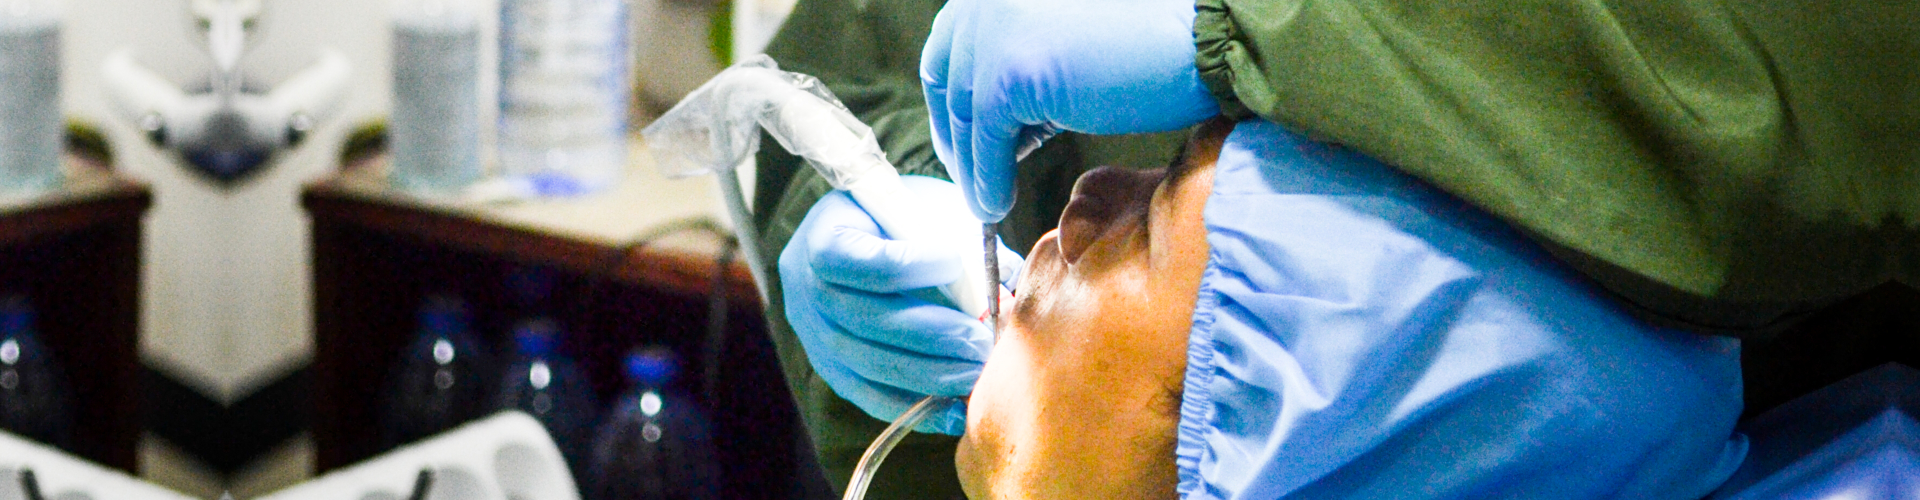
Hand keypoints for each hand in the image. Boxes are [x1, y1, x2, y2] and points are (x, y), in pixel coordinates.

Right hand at [780, 176, 1023, 433]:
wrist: (865, 236)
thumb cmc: (903, 218)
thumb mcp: (930, 208)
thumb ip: (965, 242)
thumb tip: (1006, 292)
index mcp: (826, 233)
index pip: (863, 260)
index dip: (913, 266)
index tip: (957, 263)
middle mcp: (806, 285)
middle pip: (865, 319)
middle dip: (931, 336)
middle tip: (980, 342)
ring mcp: (813, 331)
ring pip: (866, 363)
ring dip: (927, 375)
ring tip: (974, 374)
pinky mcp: (829, 367)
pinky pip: (867, 395)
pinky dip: (914, 406)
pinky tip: (953, 410)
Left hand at [921, 0, 1218, 221]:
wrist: (1202, 42)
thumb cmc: (1152, 44)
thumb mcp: (1067, 43)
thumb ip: (1025, 64)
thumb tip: (985, 123)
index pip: (951, 43)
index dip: (953, 98)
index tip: (966, 139)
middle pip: (947, 78)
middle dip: (957, 135)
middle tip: (974, 180)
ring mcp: (994, 30)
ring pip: (966, 114)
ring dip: (973, 167)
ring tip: (988, 204)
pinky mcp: (1008, 72)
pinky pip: (983, 140)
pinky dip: (986, 178)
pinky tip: (998, 205)